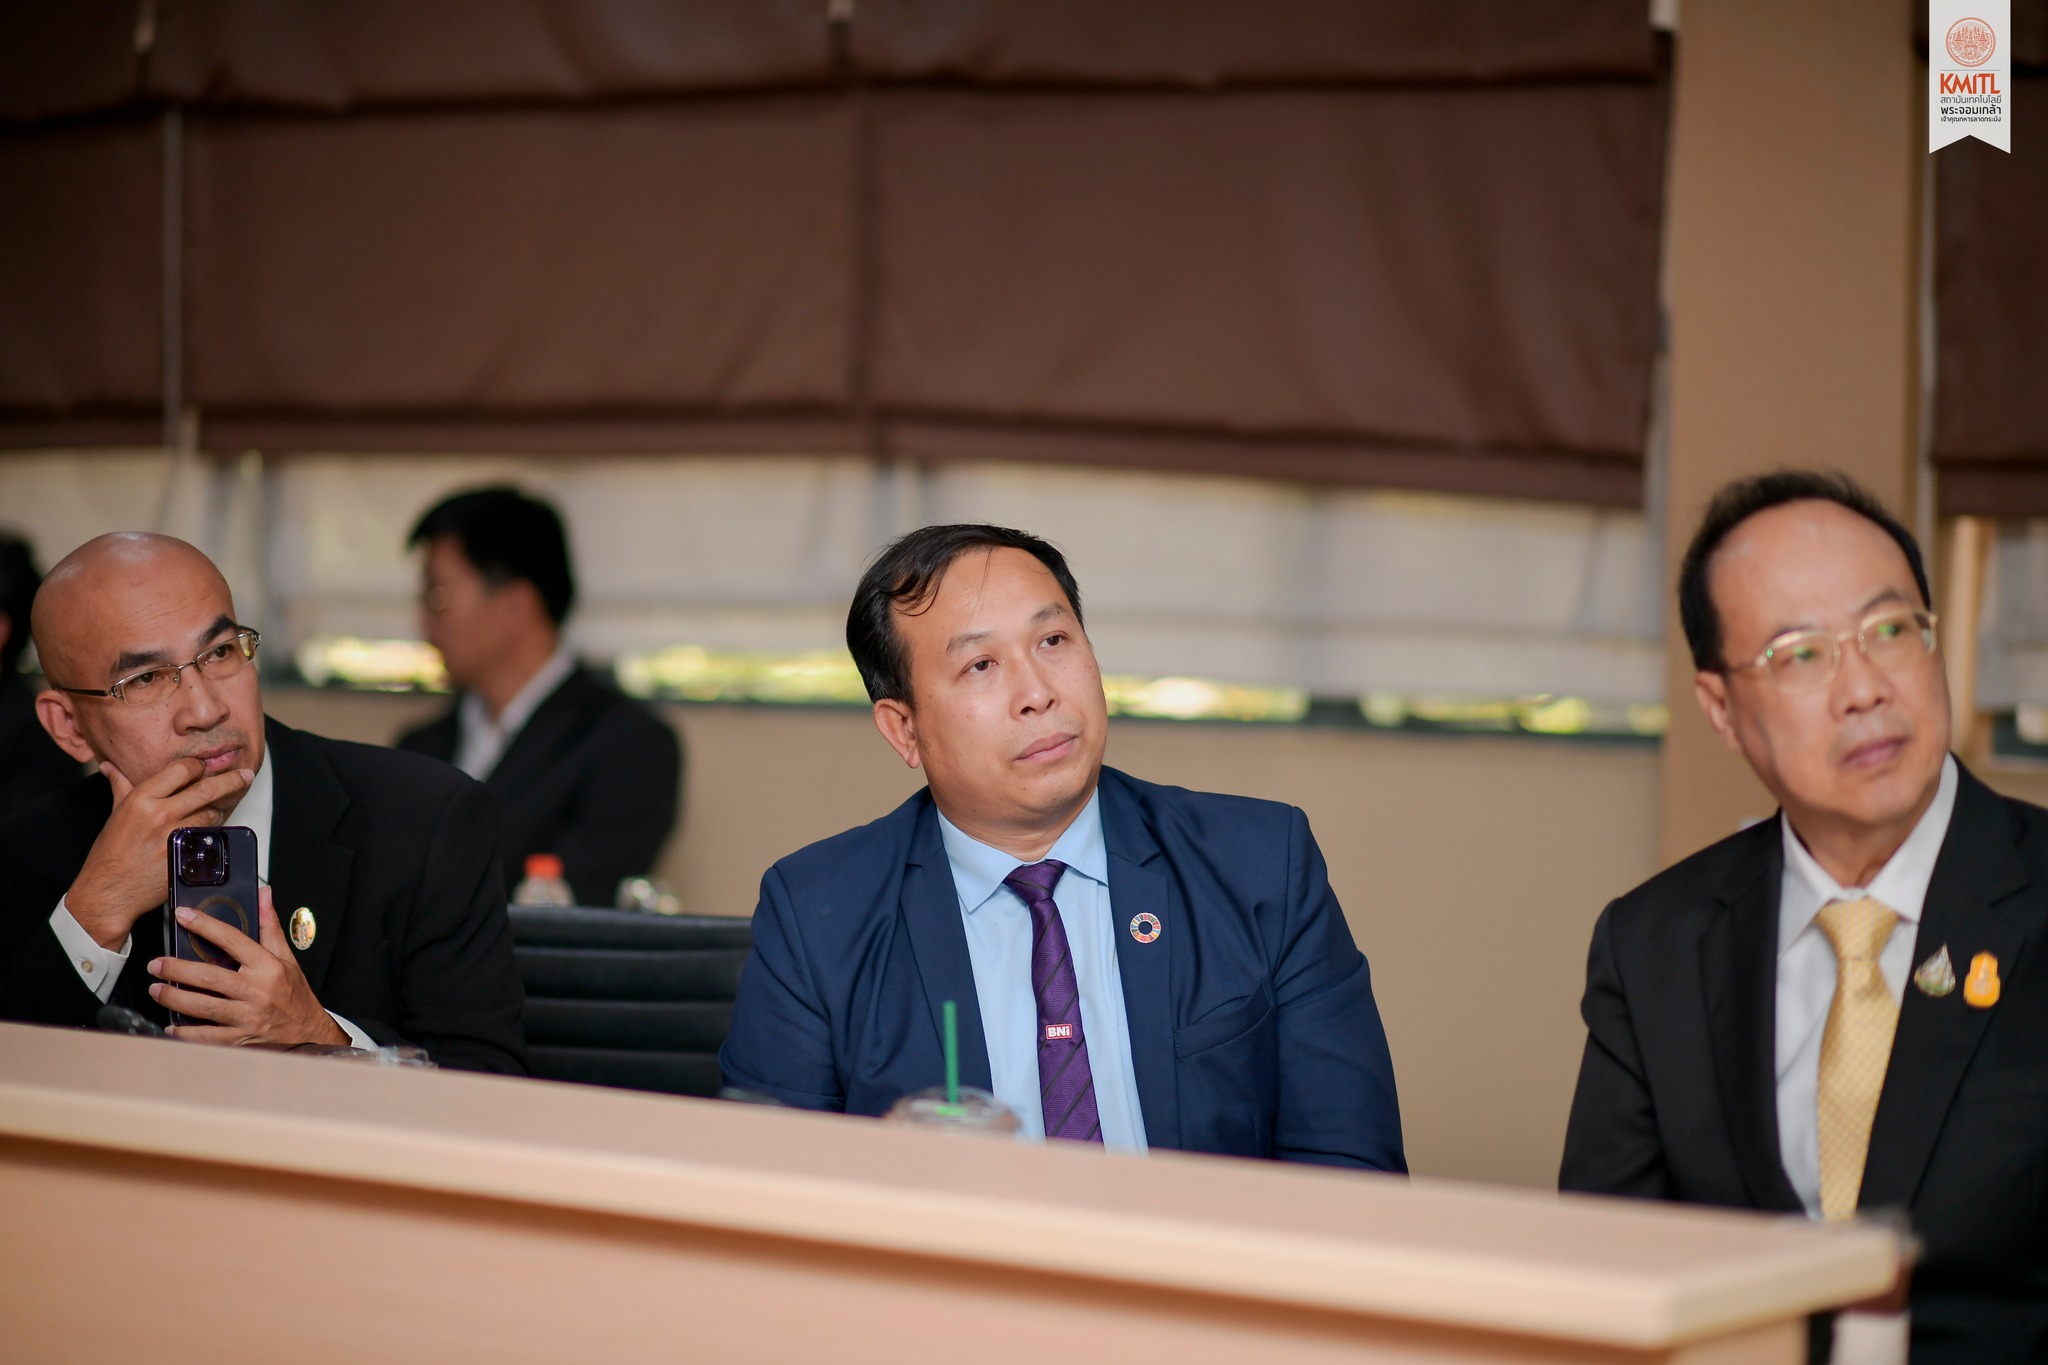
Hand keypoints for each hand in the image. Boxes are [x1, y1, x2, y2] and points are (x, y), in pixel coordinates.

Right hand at [67, 757, 253, 948]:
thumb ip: (120, 786)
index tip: (206, 767)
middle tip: (246, 775)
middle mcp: (160, 814)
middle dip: (232, 780)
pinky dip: (212, 833)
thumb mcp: (116, 814)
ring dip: (217, 812)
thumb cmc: (111, 853)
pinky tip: (208, 833)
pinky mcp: (186, 856)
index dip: (199, 766)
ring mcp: (175, 836)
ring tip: (213, 812)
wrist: (109, 890)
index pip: (182, 769)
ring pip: (212, 814)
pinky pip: (210, 838)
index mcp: (142, 799)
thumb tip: (110, 766)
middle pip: (207, 789)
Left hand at [148, 888, 347, 1047]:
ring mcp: (247, 1016)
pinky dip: (186, 1033)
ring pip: (203, 1006)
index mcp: (268, 967)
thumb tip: (263, 894)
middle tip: (156, 964)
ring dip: (175, 998)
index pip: (233, 940)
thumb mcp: (287, 957)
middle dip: (177, 969)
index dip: (206, 925)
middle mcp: (256, 991)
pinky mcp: (240, 1039)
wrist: (309, 1034)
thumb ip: (270, 926)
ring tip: (156, 990)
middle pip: (210, 977)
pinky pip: (207, 1037)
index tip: (184, 916)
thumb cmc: (295, 994)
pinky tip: (172, 1026)